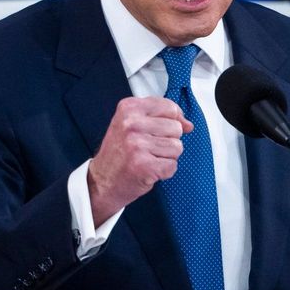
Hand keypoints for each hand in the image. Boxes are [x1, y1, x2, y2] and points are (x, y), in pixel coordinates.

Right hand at [87, 97, 191, 225]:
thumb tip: (189, 125)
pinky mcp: (143, 165)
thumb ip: (161, 118)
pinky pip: (172, 166)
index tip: (160, 130)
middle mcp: (131, 124)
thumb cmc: (119, 153)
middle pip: (176, 127)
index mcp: (129, 108)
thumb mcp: (133, 124)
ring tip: (148, 159)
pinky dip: (164, 172)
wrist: (101, 182)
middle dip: (168, 141)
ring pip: (177, 147)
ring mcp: (137, 145)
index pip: (169, 107)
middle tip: (147, 148)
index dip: (173, 120)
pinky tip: (148, 170)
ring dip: (166, 157)